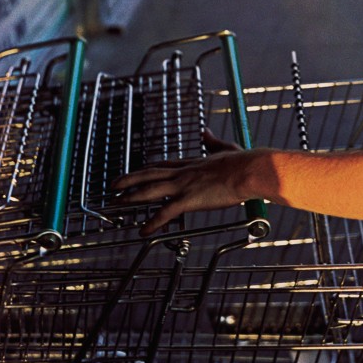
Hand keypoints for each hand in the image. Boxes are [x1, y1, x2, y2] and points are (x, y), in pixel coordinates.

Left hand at [113, 128, 269, 236]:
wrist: (250, 170)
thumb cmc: (244, 161)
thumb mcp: (226, 148)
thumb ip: (213, 142)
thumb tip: (206, 132)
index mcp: (192, 162)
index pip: (162, 165)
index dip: (146, 170)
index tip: (135, 172)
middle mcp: (183, 172)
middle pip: (149, 175)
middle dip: (129, 180)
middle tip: (113, 185)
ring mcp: (184, 185)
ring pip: (150, 191)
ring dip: (131, 197)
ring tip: (116, 204)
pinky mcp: (190, 199)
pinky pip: (165, 212)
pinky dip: (152, 222)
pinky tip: (143, 230)